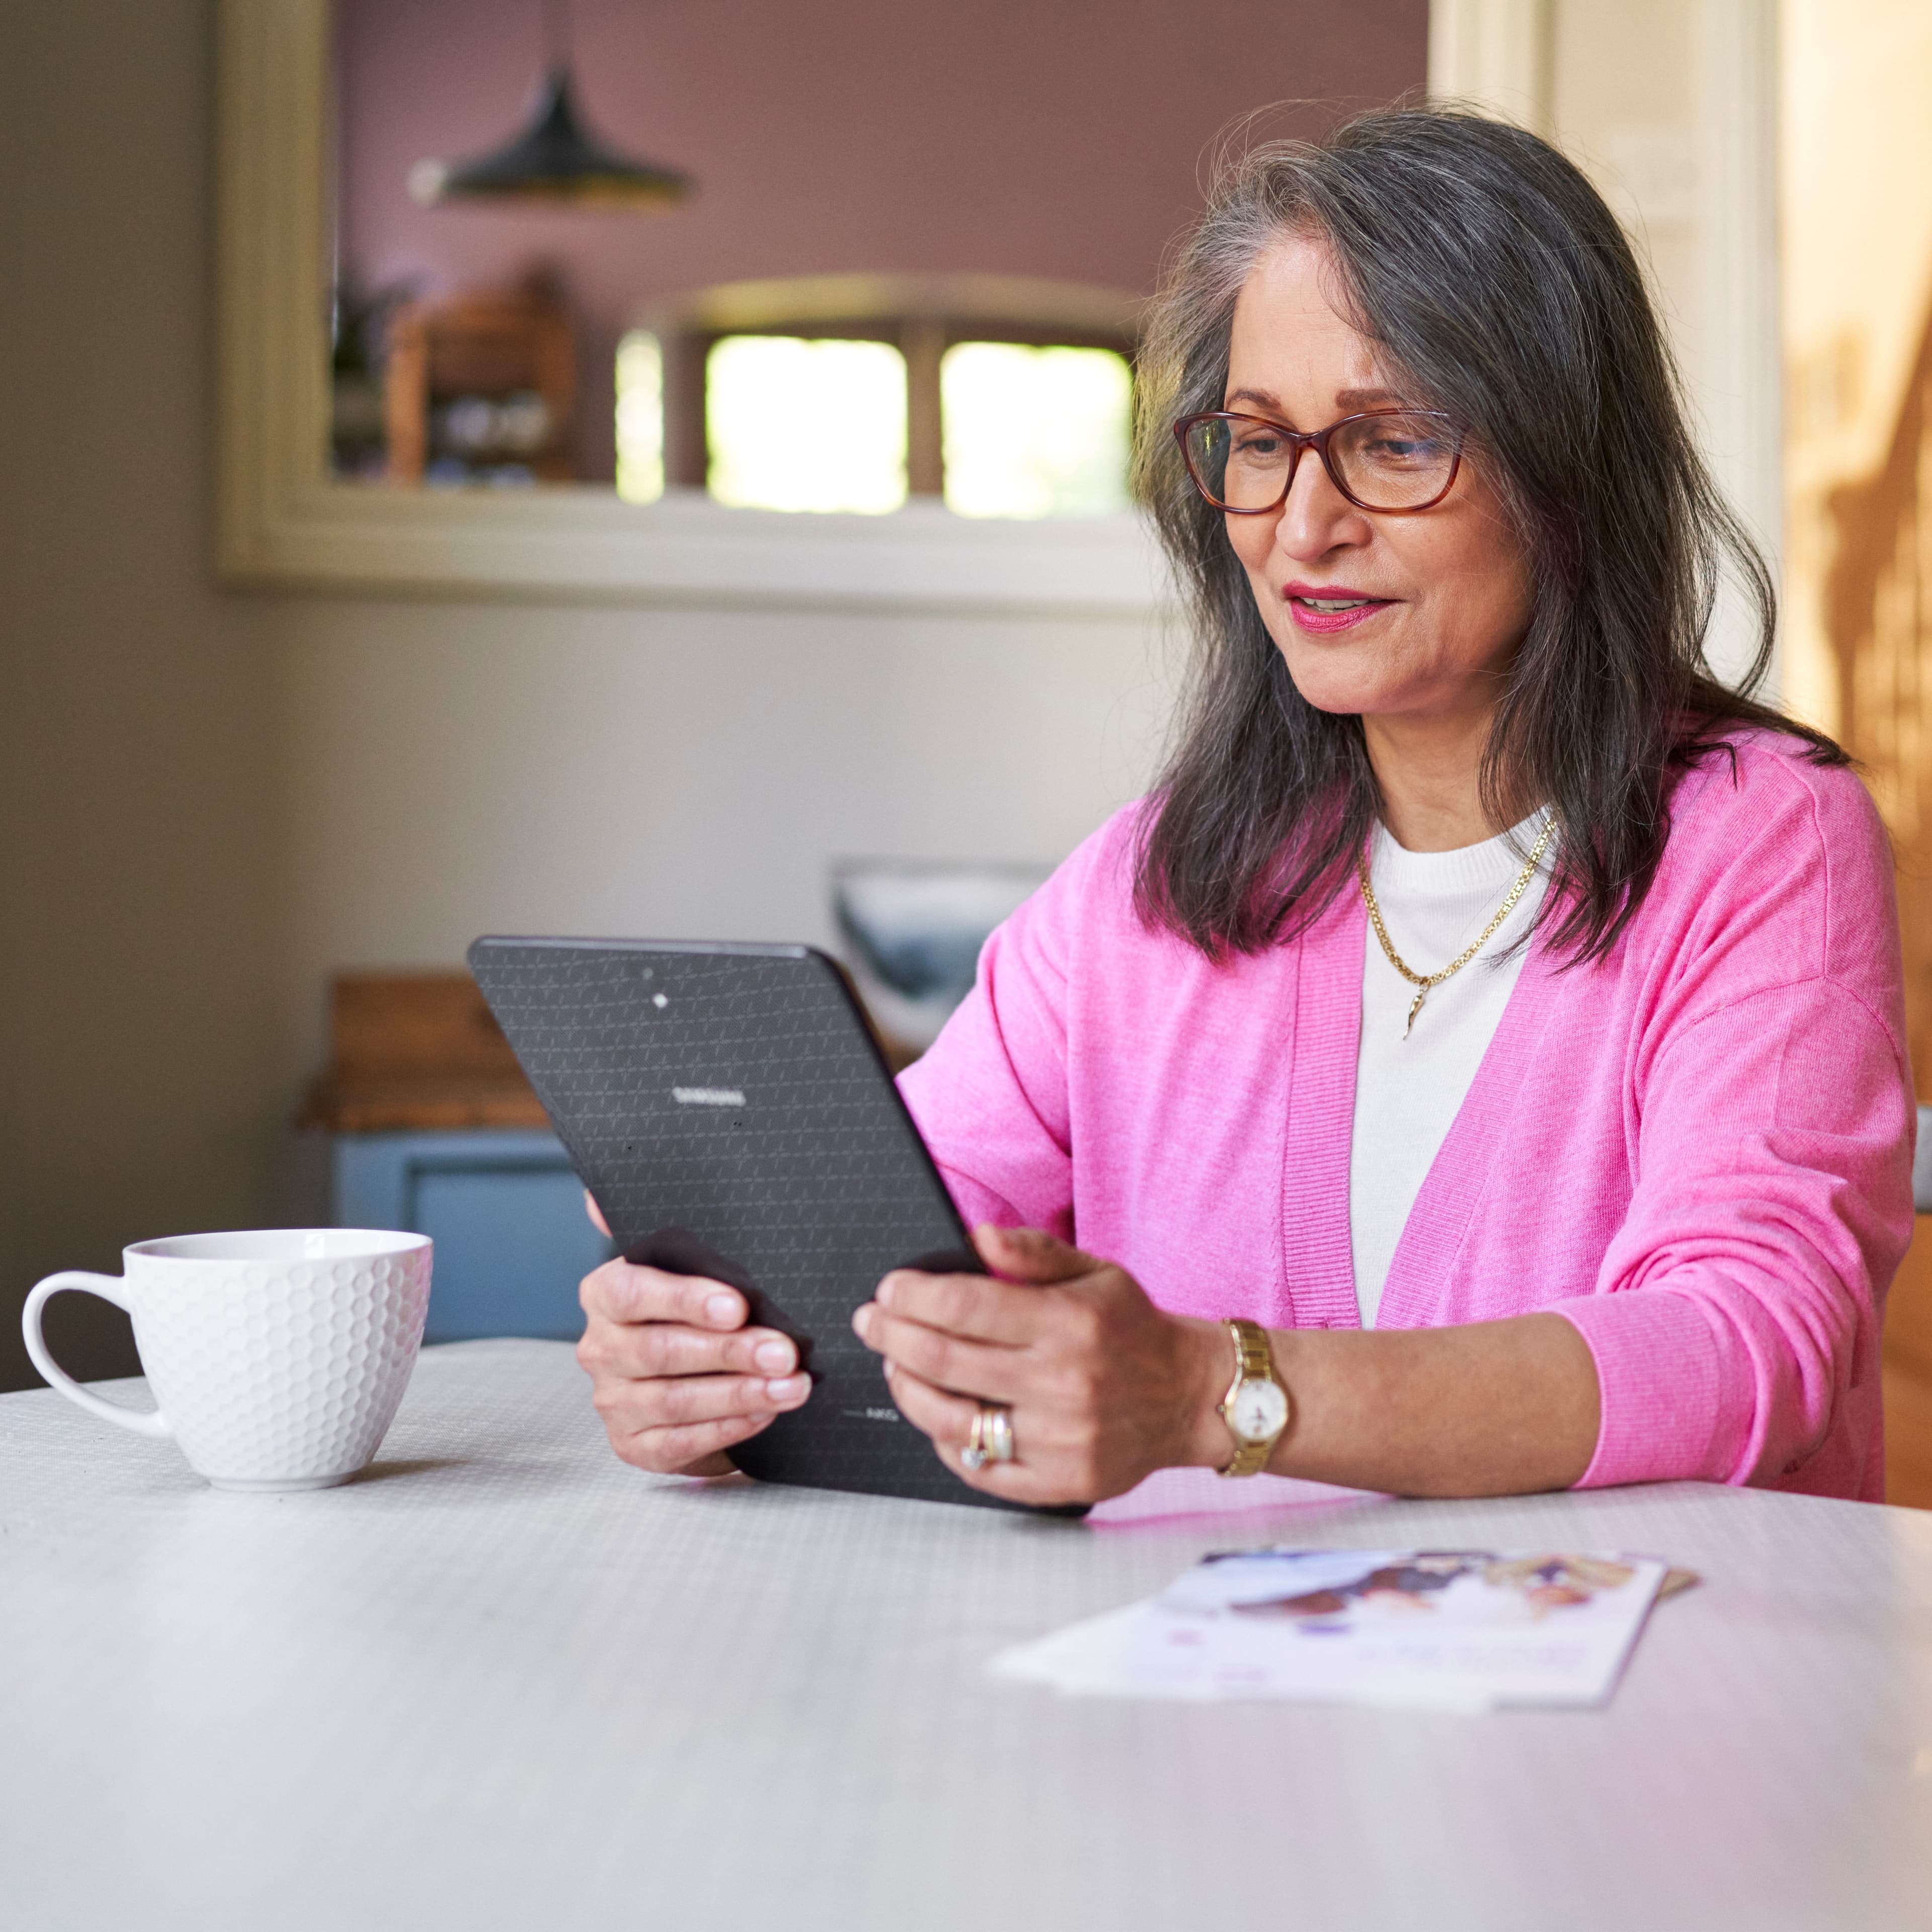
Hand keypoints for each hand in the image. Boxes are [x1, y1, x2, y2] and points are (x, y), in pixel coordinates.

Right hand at [576, 1235, 810, 1476]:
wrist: (686, 1374)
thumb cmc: (691, 1311)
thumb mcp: (681, 1266)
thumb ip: (660, 1237)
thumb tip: (598, 1198)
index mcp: (605, 1295)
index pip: (634, 1293)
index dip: (685, 1300)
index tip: (738, 1306)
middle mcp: (601, 1349)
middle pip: (661, 1351)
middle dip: (730, 1352)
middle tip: (784, 1352)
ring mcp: (614, 1401)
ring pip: (676, 1400)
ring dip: (741, 1393)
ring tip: (792, 1385)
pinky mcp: (633, 1445)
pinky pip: (681, 1441)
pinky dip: (728, 1426)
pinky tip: (765, 1411)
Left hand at [851, 1224, 1227, 1505]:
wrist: (1190, 1396)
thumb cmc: (1132, 1329)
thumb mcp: (1094, 1272)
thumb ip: (1032, 1253)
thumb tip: (973, 1237)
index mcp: (1069, 1324)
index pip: (966, 1307)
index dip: (913, 1296)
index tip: (888, 1289)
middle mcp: (1064, 1384)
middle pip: (945, 1361)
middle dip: (892, 1336)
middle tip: (870, 1321)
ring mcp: (1061, 1440)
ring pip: (952, 1420)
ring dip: (907, 1388)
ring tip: (895, 1364)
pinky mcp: (1061, 1482)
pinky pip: (979, 1467)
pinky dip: (946, 1440)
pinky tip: (935, 1413)